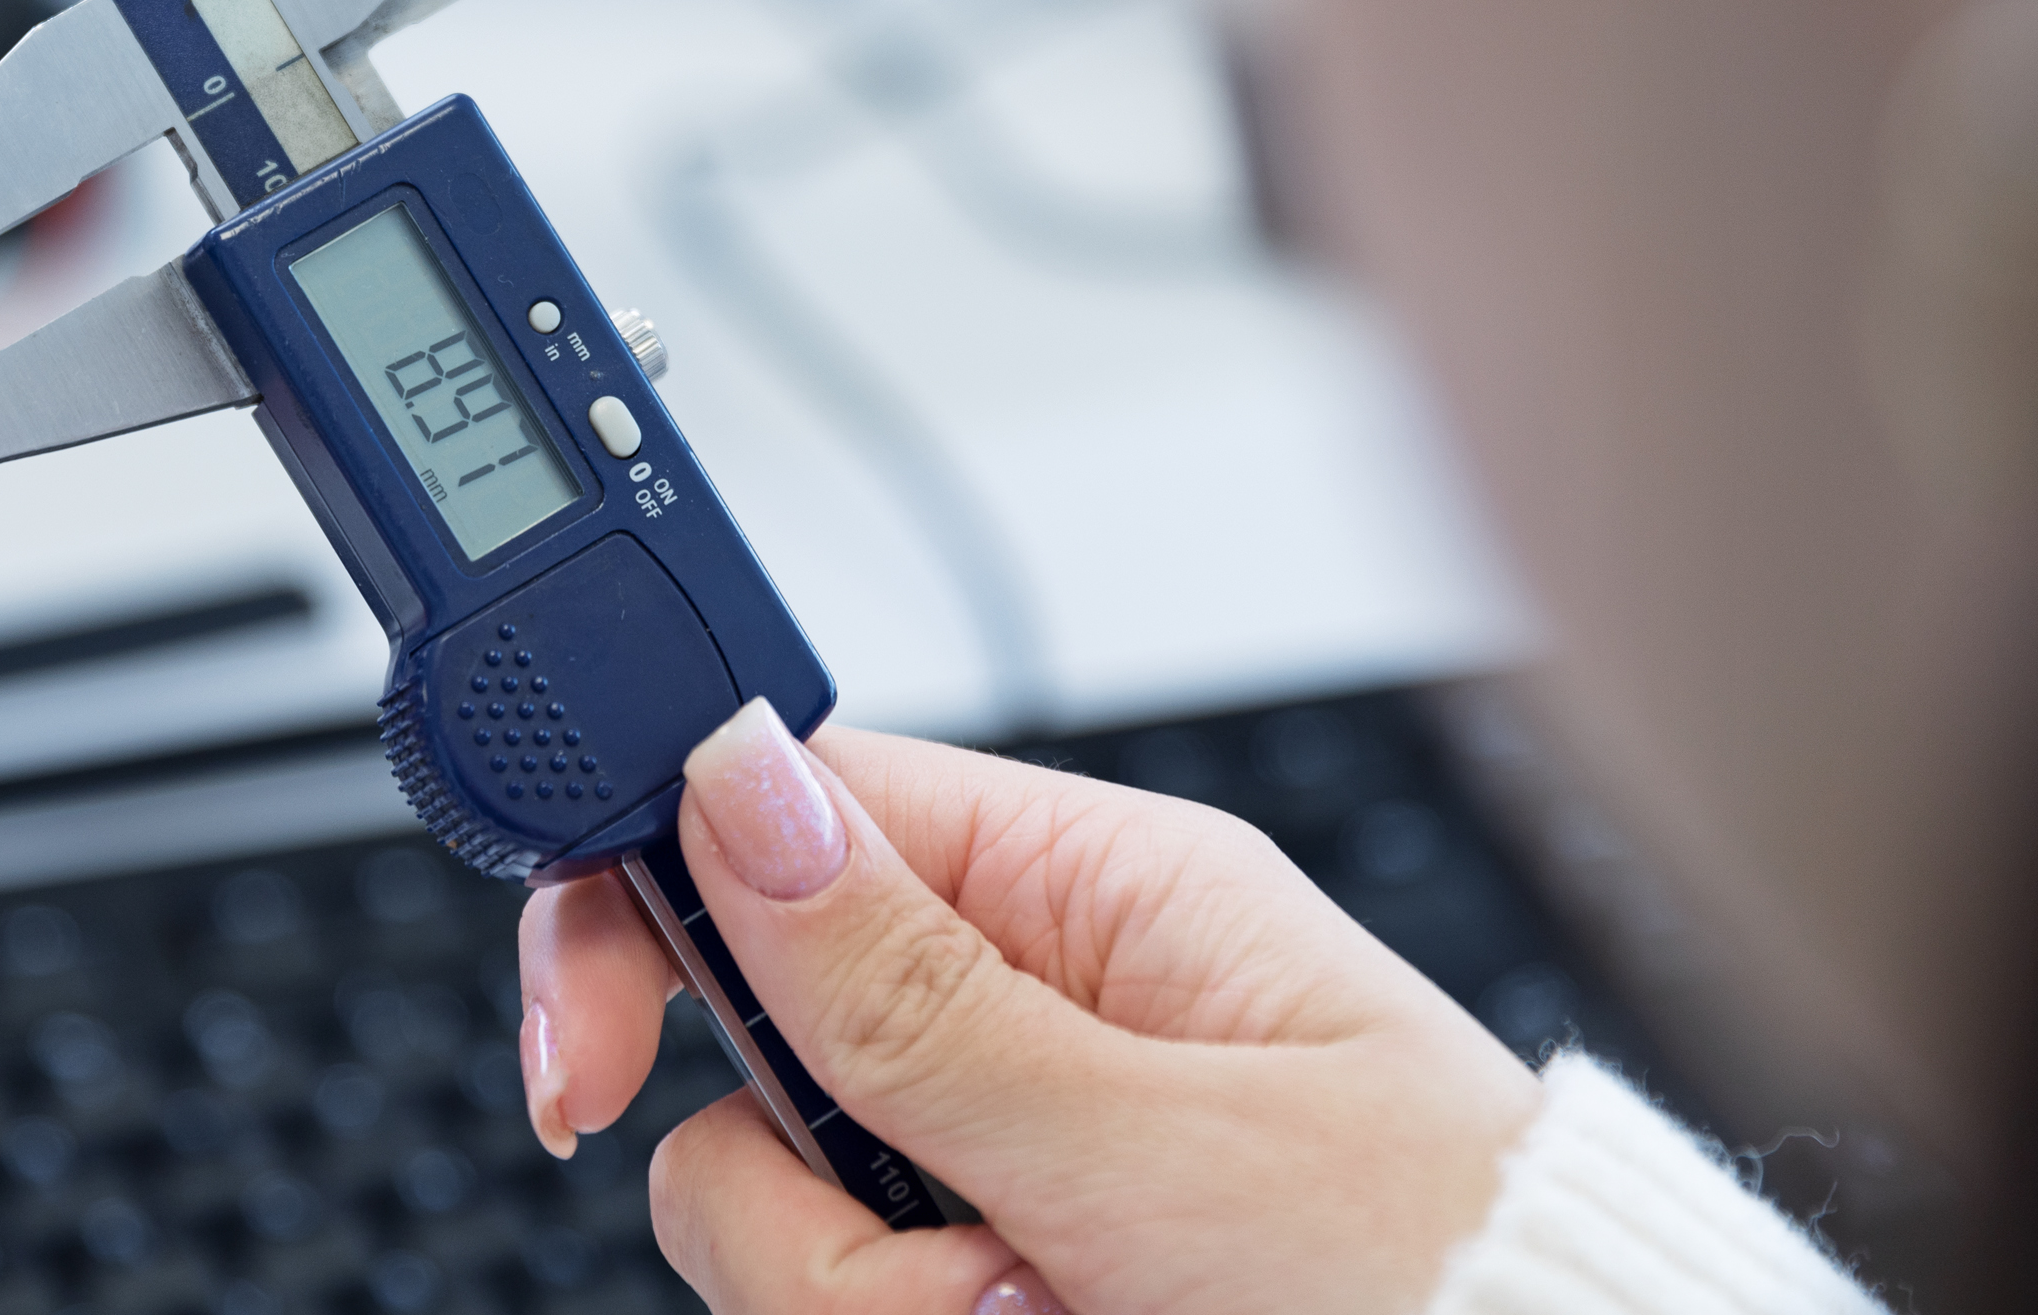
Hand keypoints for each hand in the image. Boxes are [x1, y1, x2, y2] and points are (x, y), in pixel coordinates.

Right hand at [520, 709, 1539, 1314]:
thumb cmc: (1453, 1287)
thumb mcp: (1165, 1139)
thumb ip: (919, 984)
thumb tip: (730, 776)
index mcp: (1090, 893)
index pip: (789, 813)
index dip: (651, 898)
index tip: (584, 1049)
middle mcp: (1029, 1018)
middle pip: (749, 1050)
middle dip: (818, 1192)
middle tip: (965, 1272)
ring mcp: (1002, 1169)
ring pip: (772, 1210)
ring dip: (885, 1303)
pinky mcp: (989, 1283)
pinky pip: (842, 1305)